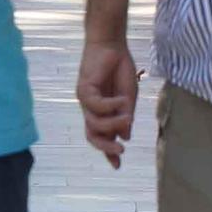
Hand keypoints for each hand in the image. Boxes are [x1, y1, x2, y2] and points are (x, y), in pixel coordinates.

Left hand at [75, 38, 138, 166]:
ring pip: (94, 123)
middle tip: (121, 150)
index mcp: (103, 112)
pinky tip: (122, 100)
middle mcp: (92, 109)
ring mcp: (86, 100)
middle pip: (92, 135)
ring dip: (112, 124)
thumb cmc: (120, 69)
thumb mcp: (128, 97)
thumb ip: (126, 116)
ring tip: (127, 118)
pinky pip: (95, 105)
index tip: (117, 166)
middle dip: (105, 147)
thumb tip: (125, 136)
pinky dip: (111, 106)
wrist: (112, 45)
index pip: (102, 136)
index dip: (108, 152)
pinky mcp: (83, 89)